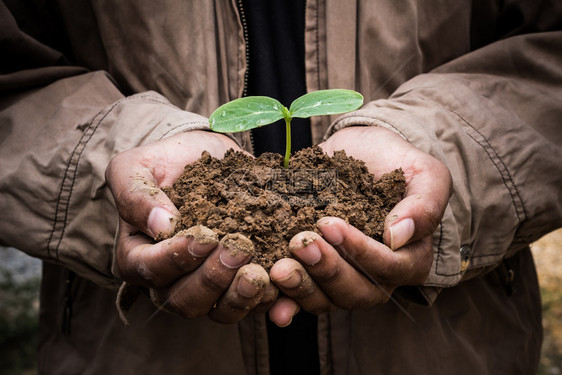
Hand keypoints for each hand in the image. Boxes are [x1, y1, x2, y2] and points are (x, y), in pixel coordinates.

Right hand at [106, 131, 275, 322]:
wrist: (202, 158)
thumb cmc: (163, 163)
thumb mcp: (135, 168)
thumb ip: (136, 195)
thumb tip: (160, 225)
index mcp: (138, 256)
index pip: (151, 270)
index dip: (177, 258)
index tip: (204, 236)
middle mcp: (169, 281)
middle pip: (185, 300)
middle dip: (214, 278)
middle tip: (240, 248)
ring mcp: (205, 286)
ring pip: (219, 311)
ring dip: (240, 297)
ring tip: (260, 274)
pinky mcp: (235, 283)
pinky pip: (250, 303)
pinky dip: (266, 299)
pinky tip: (280, 283)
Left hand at [268, 126, 451, 325]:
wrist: (358, 152)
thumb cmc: (394, 161)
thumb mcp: (423, 172)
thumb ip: (425, 204)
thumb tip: (398, 236)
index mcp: (409, 258)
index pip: (389, 267)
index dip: (359, 251)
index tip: (329, 224)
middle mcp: (377, 276)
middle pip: (357, 292)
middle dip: (327, 270)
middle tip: (299, 243)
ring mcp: (344, 277)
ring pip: (328, 300)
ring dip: (303, 288)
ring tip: (279, 268)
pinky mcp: (315, 273)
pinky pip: (302, 298)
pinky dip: (287, 303)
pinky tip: (271, 304)